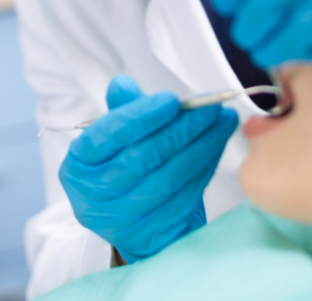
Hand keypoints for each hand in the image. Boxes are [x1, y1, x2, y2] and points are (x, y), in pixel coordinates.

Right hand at [59, 76, 237, 263]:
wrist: (137, 219)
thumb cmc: (126, 164)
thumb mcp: (118, 137)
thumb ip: (124, 110)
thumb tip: (122, 85)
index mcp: (79, 164)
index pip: (106, 137)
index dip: (140, 116)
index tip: (172, 100)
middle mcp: (94, 196)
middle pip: (142, 157)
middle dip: (182, 128)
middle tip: (211, 106)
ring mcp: (122, 220)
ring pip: (169, 177)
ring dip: (202, 145)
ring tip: (225, 120)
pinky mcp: (152, 234)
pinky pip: (186, 194)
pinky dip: (206, 166)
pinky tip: (218, 144)